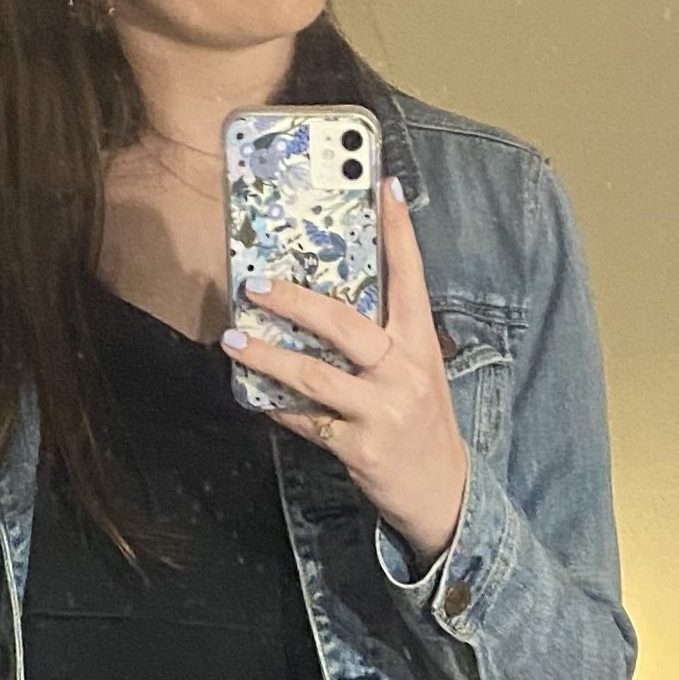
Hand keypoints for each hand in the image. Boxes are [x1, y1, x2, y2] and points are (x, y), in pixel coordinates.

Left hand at [224, 172, 470, 565]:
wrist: (444, 492)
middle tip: (256, 283)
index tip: (385, 187)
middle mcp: (404, 372)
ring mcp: (381, 411)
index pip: (411, 278)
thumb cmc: (422, 422)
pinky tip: (254, 395)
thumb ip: (387, 336)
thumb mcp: (418, 371)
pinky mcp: (359, 447)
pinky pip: (306, 421)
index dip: (399, 232)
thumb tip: (335, 296)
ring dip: (269, 356)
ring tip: (234, 340)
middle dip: (296, 301)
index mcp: (420, 345)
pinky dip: (277, 408)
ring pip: (315, 375)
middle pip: (345, 325)